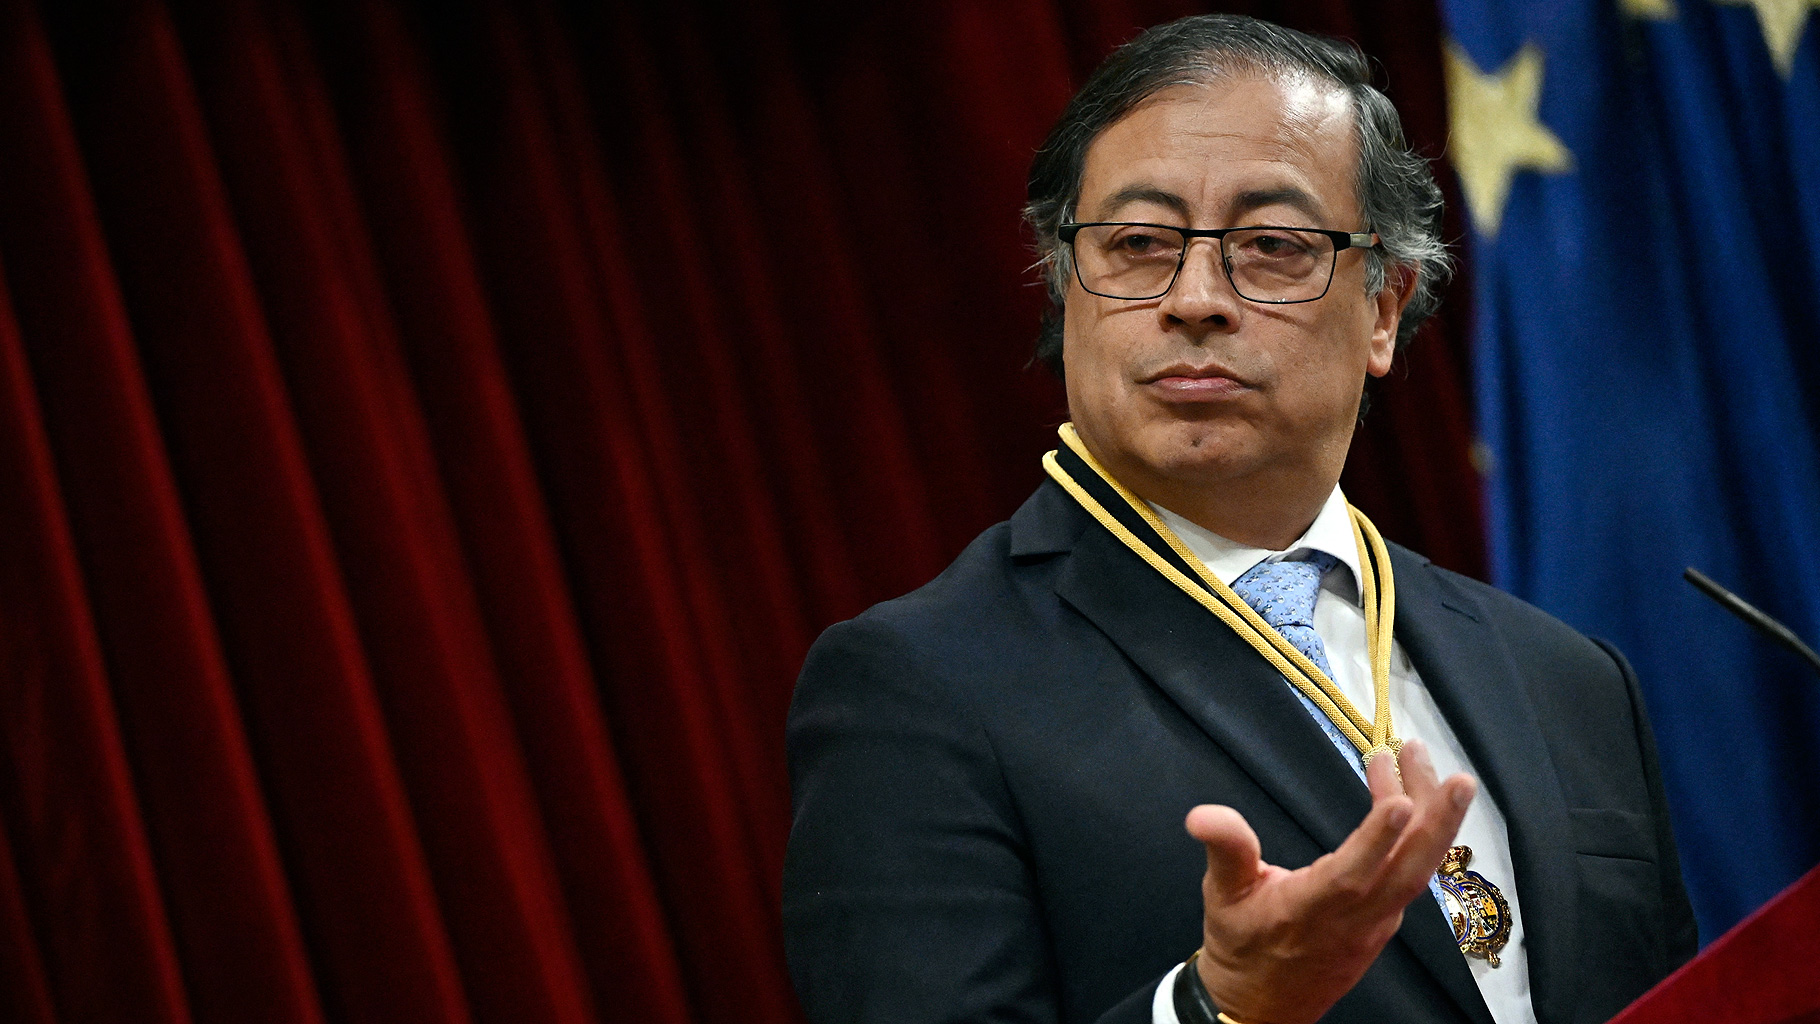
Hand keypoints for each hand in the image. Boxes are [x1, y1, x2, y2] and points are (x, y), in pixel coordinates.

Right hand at [1185, 738, 1474, 1023]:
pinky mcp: (1384, 921)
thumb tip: (1202, 815)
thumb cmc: (1242, 948)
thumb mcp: (1221, 897)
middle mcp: (1356, 919)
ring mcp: (1377, 922)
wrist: (1260, 1008)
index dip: (1377, 840)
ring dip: (1434, 821)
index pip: (1351, 875)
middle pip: (1410, 870)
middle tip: (1458, 777)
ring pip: (1417, 870)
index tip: (1400, 800)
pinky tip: (1411, 800)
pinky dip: (1417, 836)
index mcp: (1312, 911)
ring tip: (1430, 766)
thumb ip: (1225, 851)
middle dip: (1438, 821)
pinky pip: (1409, 874)